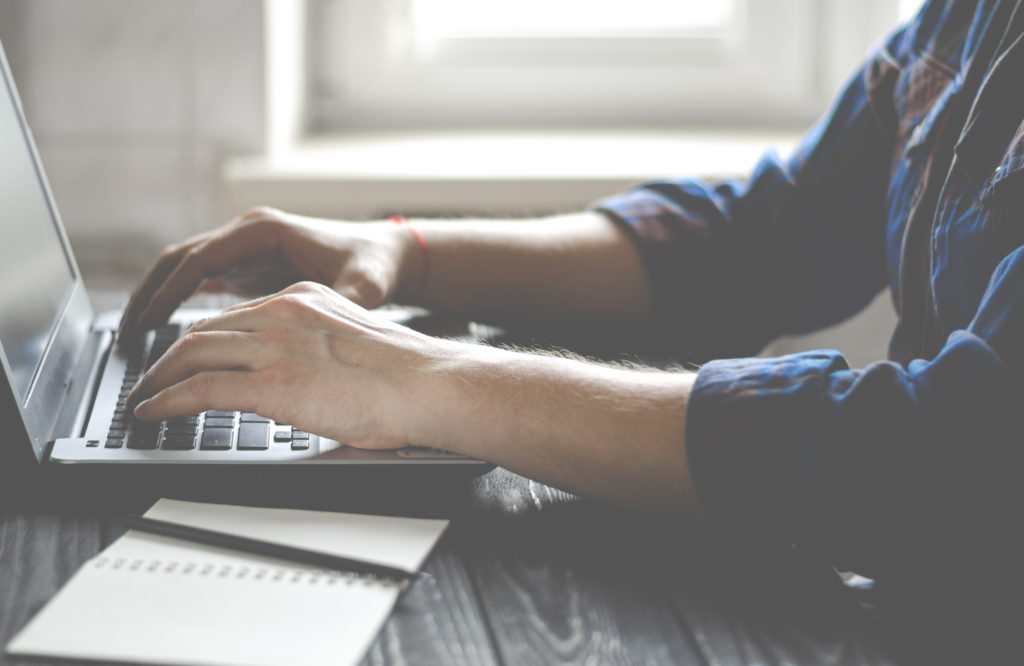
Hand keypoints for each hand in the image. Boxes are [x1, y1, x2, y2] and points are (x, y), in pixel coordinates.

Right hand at [117, 207, 419, 344]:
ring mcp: (245, 247)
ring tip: (135, 338)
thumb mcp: (364, 286)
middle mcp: (248, 233)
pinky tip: (166, 334)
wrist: (386, 255)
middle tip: (125, 336)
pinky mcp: (249, 264)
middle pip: (179, 259)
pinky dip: (179, 302)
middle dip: (149, 295)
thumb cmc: (374, 266)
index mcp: (265, 230)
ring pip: (184, 268)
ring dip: (157, 298)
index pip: (200, 257)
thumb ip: (347, 301)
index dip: (169, 291)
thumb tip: (340, 319)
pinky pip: (201, 280)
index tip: (146, 323)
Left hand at [126, 282, 454, 448]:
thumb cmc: (411, 377)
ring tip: (145, 397)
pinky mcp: (272, 383)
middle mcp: (285, 313)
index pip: (238, 314)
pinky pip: (199, 388)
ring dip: (159, 378)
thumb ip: (322, 351)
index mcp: (307, 301)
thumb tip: (310, 382)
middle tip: (155, 377)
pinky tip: (154, 413)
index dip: (205, 338)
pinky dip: (167, 401)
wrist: (432, 385)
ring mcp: (276, 346)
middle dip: (172, 355)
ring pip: (192, 353)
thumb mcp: (356, 344)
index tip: (192, 355)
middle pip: (205, 329)